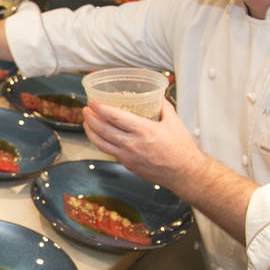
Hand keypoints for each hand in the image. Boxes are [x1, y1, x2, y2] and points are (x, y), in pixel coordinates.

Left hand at [82, 98, 204, 189]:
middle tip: (85, 109)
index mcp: (144, 131)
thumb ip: (163, 106)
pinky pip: (109, 152)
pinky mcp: (127, 164)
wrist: (184, 173)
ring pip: (101, 143)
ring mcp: (128, 156)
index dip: (99, 108)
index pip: (114, 117)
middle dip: (90, 118)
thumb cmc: (181, 150)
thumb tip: (157, 96)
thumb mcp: (174, 122)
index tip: (92, 101)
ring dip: (90, 131)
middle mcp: (132, 144)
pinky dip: (100, 142)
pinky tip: (99, 136)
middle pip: (102, 129)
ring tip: (86, 122)